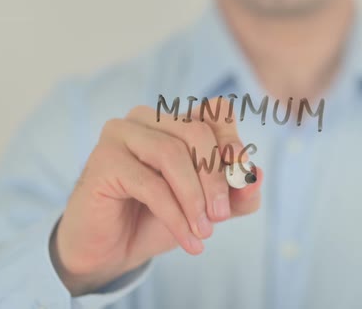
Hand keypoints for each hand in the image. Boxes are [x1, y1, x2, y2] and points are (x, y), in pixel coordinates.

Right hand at [49, 99, 262, 295]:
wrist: (113, 249)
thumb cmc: (158, 218)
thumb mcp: (208, 208)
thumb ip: (237, 194)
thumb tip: (257, 177)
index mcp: (175, 120)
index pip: (216, 112)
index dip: (232, 141)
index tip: (242, 177)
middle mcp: (147, 118)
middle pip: (197, 132)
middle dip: (216, 178)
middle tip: (222, 216)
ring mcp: (122, 133)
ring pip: (172, 155)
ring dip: (195, 199)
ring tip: (204, 231)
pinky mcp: (104, 159)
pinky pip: (151, 184)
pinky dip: (176, 216)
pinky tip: (188, 240)